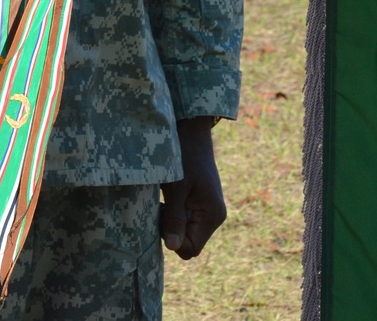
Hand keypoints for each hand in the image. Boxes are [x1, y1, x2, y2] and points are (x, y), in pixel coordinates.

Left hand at [160, 117, 226, 259]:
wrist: (191, 128)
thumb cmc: (183, 154)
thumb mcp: (176, 187)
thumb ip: (174, 217)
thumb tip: (173, 247)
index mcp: (212, 215)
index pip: (191, 249)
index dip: (173, 240)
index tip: (162, 215)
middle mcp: (214, 216)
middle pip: (189, 241)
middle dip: (172, 230)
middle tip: (162, 205)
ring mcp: (208, 208)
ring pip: (186, 230)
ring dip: (172, 220)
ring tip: (165, 198)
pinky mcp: (200, 201)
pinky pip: (186, 218)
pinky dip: (174, 211)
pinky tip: (168, 195)